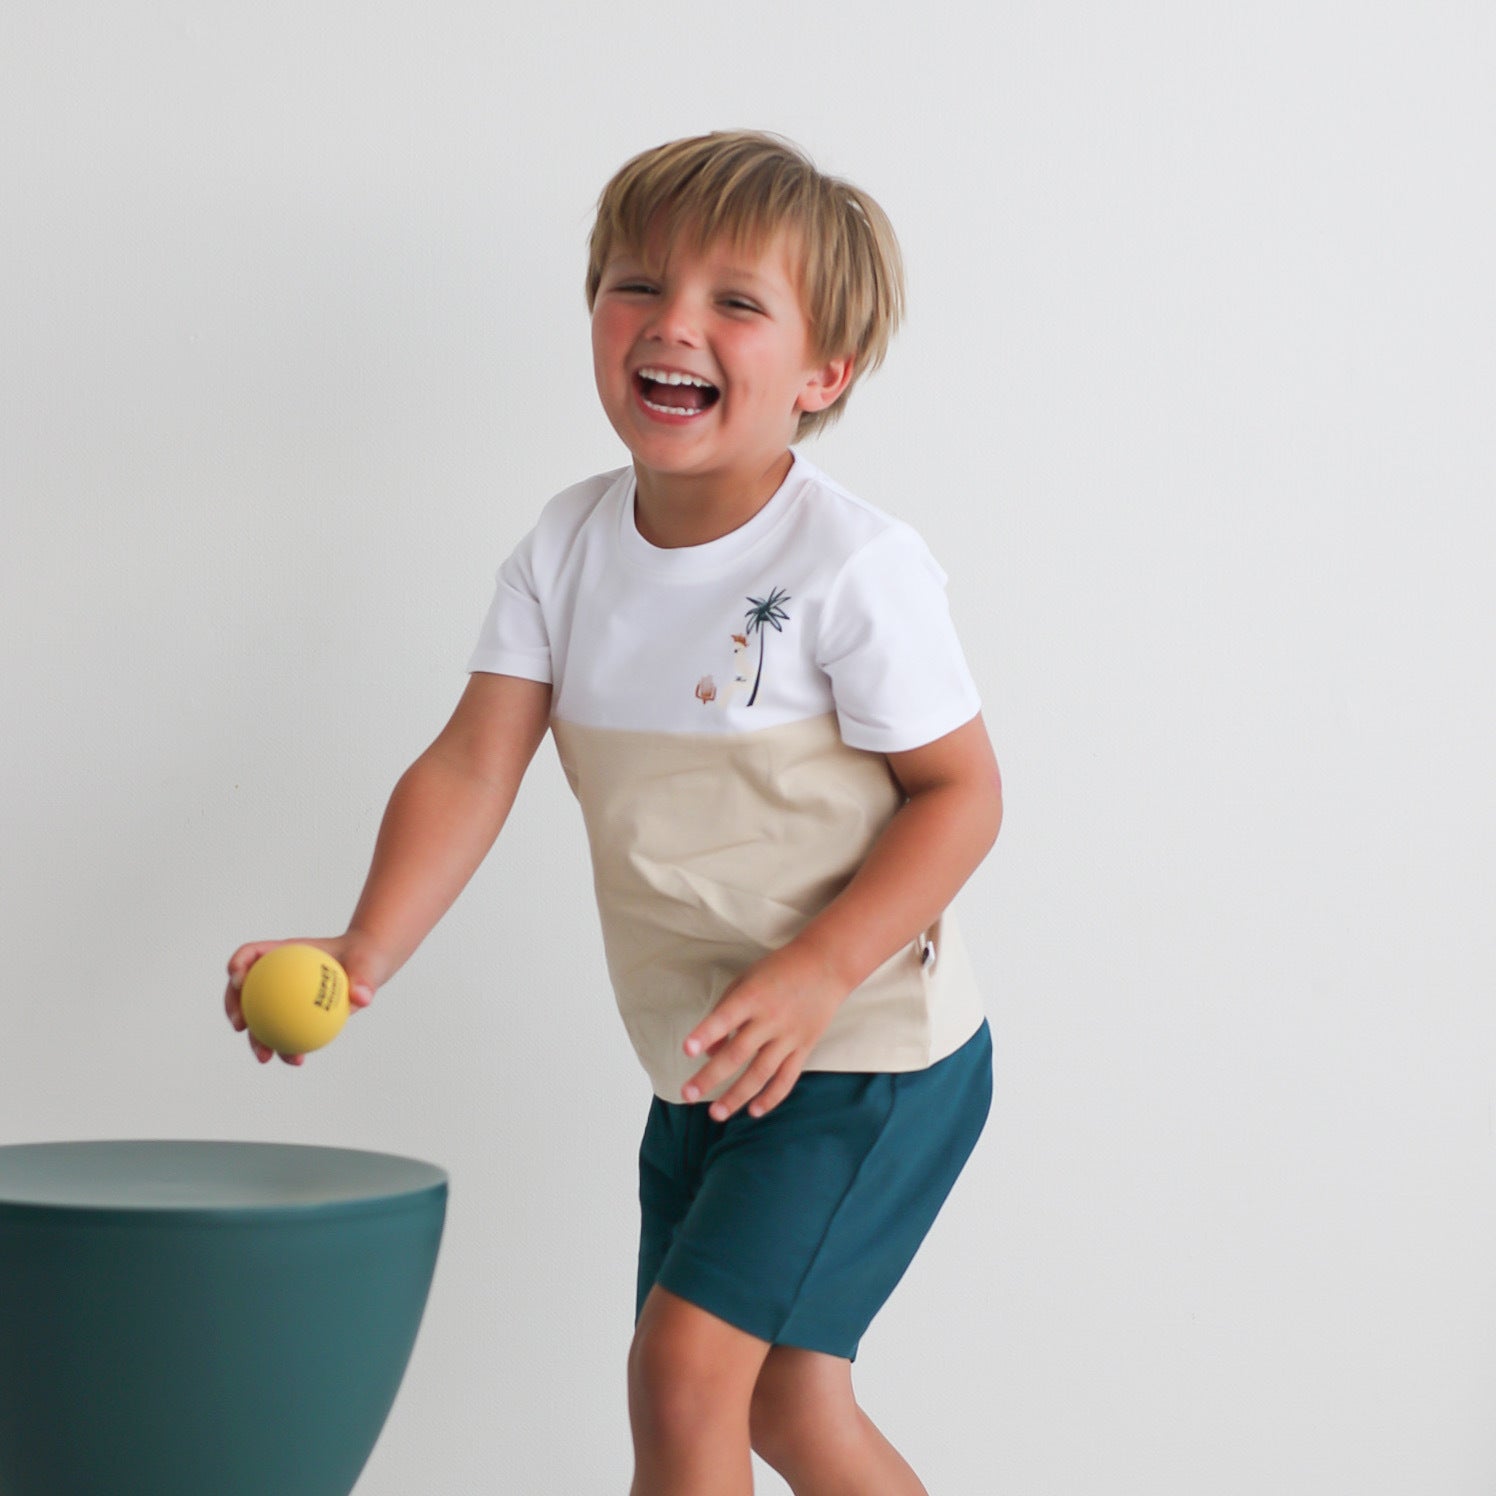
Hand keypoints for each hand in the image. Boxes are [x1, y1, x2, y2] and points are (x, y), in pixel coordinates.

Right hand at [224, 935, 377, 1065]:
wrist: (367, 968)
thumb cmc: (364, 958)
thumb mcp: (368, 962)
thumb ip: (364, 978)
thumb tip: (361, 999)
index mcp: (283, 952)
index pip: (251, 953)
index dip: (237, 965)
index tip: (239, 981)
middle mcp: (275, 973)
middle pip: (243, 989)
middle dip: (233, 1008)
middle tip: (241, 1027)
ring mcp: (281, 995)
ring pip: (259, 1018)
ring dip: (256, 1039)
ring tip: (266, 1057)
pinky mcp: (292, 1013)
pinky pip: (284, 1031)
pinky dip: (287, 1046)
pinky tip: (297, 1059)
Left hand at [681, 942, 848, 1121]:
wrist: (826, 965)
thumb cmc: (778, 970)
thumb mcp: (746, 979)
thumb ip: (723, 1011)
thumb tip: (708, 1052)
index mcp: (752, 996)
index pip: (724, 1017)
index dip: (705, 1033)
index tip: (687, 1051)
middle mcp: (770, 1018)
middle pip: (737, 1053)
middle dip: (710, 1077)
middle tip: (688, 1095)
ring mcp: (789, 1035)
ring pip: (760, 1073)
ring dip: (737, 1096)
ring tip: (716, 1114)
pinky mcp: (805, 1047)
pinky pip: (787, 1078)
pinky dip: (771, 1097)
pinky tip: (754, 1111)